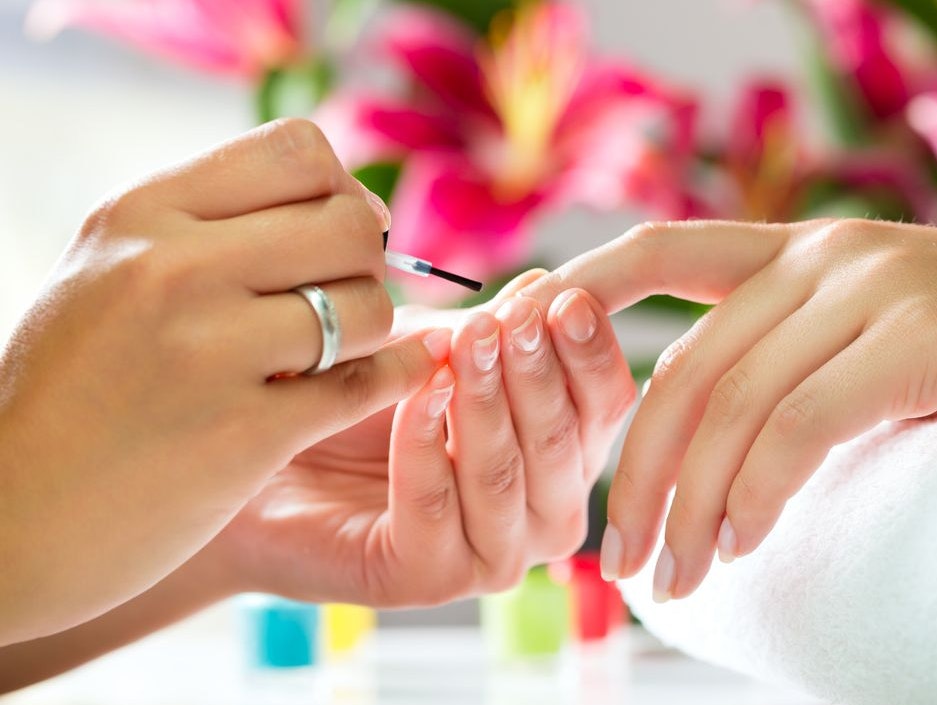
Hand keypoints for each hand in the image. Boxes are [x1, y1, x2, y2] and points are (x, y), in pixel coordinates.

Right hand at [0, 119, 437, 642]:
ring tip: (334, 354)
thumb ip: (208, 227)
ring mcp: (210, 352)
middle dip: (367, 262)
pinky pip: (367, 383)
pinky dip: (393, 378)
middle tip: (345, 299)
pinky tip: (388, 378)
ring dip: (371, 332)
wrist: (11, 518)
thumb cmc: (72, 392)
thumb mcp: (109, 272)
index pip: (297, 150)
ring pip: (367, 306)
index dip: (340, 190)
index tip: (338, 235)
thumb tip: (344, 200)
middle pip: (349, 225)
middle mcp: (174, 269)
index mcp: (142, 215)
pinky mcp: (245, 433)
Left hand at [214, 273, 636, 605]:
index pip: (604, 402)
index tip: (566, 298)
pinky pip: (438, 506)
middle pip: (564, 440)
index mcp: (564, 452)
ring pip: (506, 475)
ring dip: (486, 404)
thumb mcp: (433, 348)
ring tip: (465, 346)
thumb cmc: (355, 397)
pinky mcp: (429, 578)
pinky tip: (416, 396)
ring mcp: (492, 552)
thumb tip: (553, 288)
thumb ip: (494, 332)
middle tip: (513, 320)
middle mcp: (544, 511)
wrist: (258, 454)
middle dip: (537, 373)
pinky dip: (426, 444)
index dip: (589, 350)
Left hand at [519, 219, 936, 600]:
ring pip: (733, 404)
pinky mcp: (916, 334)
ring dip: (690, 505)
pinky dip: (755, 492)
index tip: (530, 361)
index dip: (584, 293)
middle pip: (687, 366)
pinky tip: (738, 543)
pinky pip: (798, 425)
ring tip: (675, 578)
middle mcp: (828, 255)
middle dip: (640, 469)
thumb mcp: (883, 343)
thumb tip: (713, 450)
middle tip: (620, 558)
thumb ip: (801, 363)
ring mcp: (871, 286)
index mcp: (808, 250)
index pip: (663, 252)